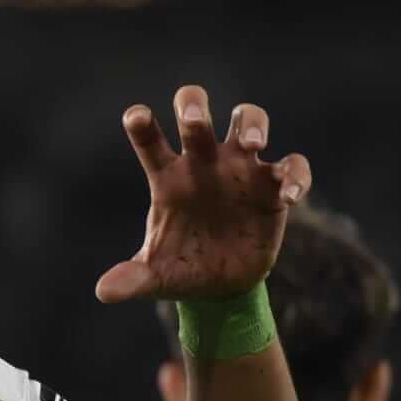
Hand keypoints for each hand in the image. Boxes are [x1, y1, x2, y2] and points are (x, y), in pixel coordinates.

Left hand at [96, 86, 311, 304]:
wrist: (219, 289)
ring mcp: (241, 170)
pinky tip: (289, 195)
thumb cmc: (181, 270)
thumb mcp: (154, 279)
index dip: (143, 126)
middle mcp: (204, 164)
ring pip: (250, 121)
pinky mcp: (274, 188)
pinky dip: (296, 175)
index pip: (150, 143)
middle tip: (196, 121)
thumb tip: (104, 292)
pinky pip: (292, 166)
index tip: (135, 116)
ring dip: (253, 124)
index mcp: (168, 179)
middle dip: (196, 109)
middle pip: (198, 117)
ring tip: (252, 143)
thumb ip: (131, 279)